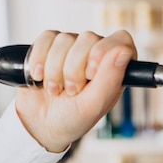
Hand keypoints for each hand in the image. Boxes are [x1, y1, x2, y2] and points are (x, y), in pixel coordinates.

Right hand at [14, 30, 136, 152]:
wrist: (41, 124)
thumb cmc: (73, 118)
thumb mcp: (94, 104)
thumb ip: (111, 78)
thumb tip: (124, 51)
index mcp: (114, 68)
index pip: (121, 39)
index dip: (105, 51)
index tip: (91, 73)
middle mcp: (95, 54)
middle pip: (89, 38)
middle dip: (74, 68)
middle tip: (71, 91)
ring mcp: (73, 48)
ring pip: (65, 39)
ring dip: (55, 69)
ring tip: (55, 90)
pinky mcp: (50, 45)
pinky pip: (46, 38)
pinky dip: (39, 59)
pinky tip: (39, 77)